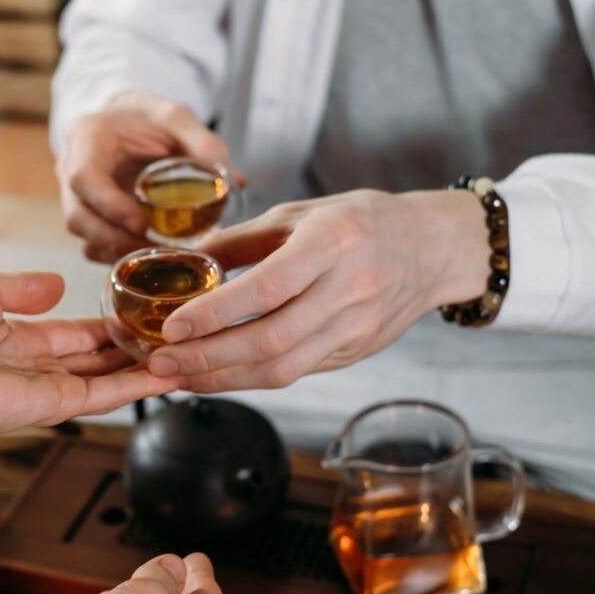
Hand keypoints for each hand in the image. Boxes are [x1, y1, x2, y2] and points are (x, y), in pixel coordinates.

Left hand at [0, 267, 178, 439]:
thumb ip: (23, 286)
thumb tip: (58, 286)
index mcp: (13, 338)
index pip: (71, 333)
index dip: (103, 326)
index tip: (135, 315)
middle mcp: (33, 367)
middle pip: (95, 358)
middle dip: (130, 349)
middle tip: (169, 335)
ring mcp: (46, 389)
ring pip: (107, 378)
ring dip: (143, 368)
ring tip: (183, 353)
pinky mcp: (55, 406)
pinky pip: (104, 395)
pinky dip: (137, 387)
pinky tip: (169, 374)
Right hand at [57, 90, 239, 262]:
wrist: (128, 122)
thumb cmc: (148, 119)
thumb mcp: (177, 118)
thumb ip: (203, 143)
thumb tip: (233, 182)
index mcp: (87, 138)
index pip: (83, 178)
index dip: (108, 205)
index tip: (142, 223)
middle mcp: (71, 169)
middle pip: (78, 217)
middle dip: (115, 240)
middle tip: (157, 251)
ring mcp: (76, 197)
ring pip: (84, 237)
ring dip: (118, 253)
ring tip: (159, 259)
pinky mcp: (88, 218)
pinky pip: (94, 246)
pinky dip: (119, 257)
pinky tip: (149, 258)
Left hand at [147, 189, 489, 390]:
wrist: (433, 247)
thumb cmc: (360, 222)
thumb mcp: (300, 214)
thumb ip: (241, 239)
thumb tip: (183, 259)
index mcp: (333, 242)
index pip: (267, 288)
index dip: (215, 313)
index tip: (172, 327)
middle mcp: (350, 289)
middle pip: (271, 340)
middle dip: (208, 359)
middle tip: (161, 363)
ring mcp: (357, 327)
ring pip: (284, 368)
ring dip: (225, 379)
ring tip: (180, 378)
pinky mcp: (356, 352)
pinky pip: (298, 373)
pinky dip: (252, 378)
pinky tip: (218, 376)